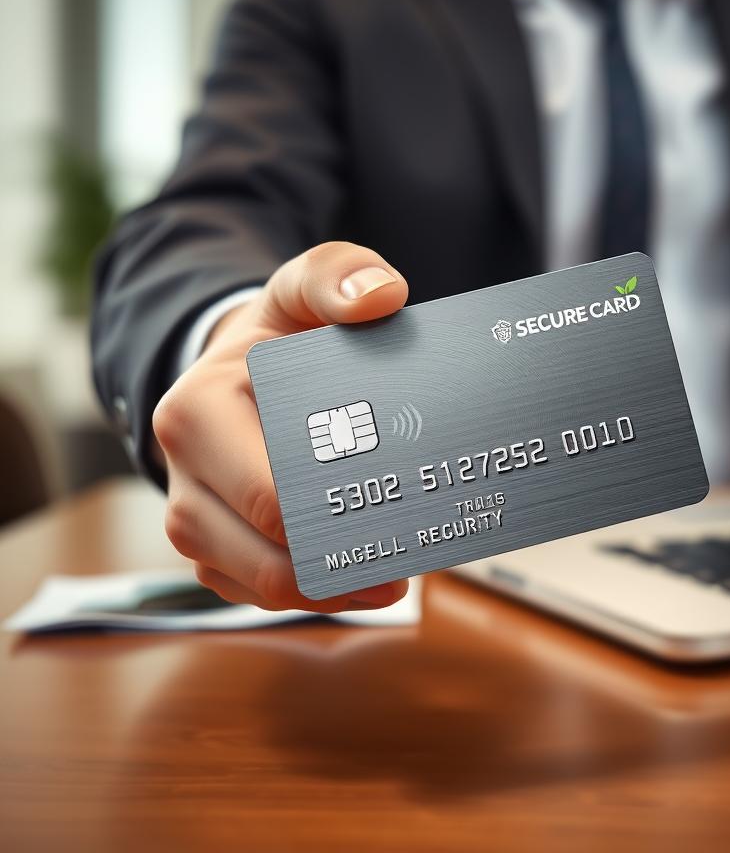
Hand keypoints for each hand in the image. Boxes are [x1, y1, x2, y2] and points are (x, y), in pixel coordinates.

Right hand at [153, 243, 409, 612]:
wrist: (245, 364)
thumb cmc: (281, 329)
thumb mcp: (307, 285)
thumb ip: (340, 276)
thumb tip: (382, 297)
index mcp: (196, 413)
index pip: (269, 494)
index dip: (335, 517)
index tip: (399, 513)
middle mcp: (183, 474)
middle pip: (263, 555)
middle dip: (338, 565)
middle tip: (406, 559)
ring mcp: (193, 518)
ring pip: (259, 585)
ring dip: (328, 590)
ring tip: (395, 577)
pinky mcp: (213, 547)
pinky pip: (256, 592)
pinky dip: (309, 594)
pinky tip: (361, 581)